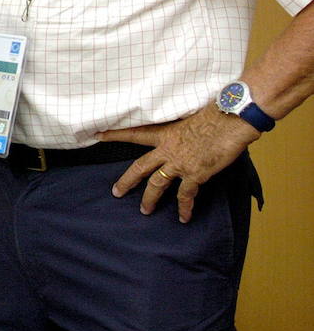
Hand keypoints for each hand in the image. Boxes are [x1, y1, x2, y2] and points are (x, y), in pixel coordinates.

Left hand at [106, 105, 255, 221]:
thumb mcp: (191, 117)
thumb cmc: (216, 113)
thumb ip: (184, 127)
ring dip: (150, 199)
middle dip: (126, 181)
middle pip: (139, 167)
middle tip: (116, 192)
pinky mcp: (195, 174)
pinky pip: (185, 195)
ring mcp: (180, 163)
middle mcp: (168, 150)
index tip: (98, 135)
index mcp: (165, 133)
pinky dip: (185, 208)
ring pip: (157, 185)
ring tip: (145, 210)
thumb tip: (188, 131)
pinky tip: (183, 218)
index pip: (134, 134)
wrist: (231, 120)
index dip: (115, 135)